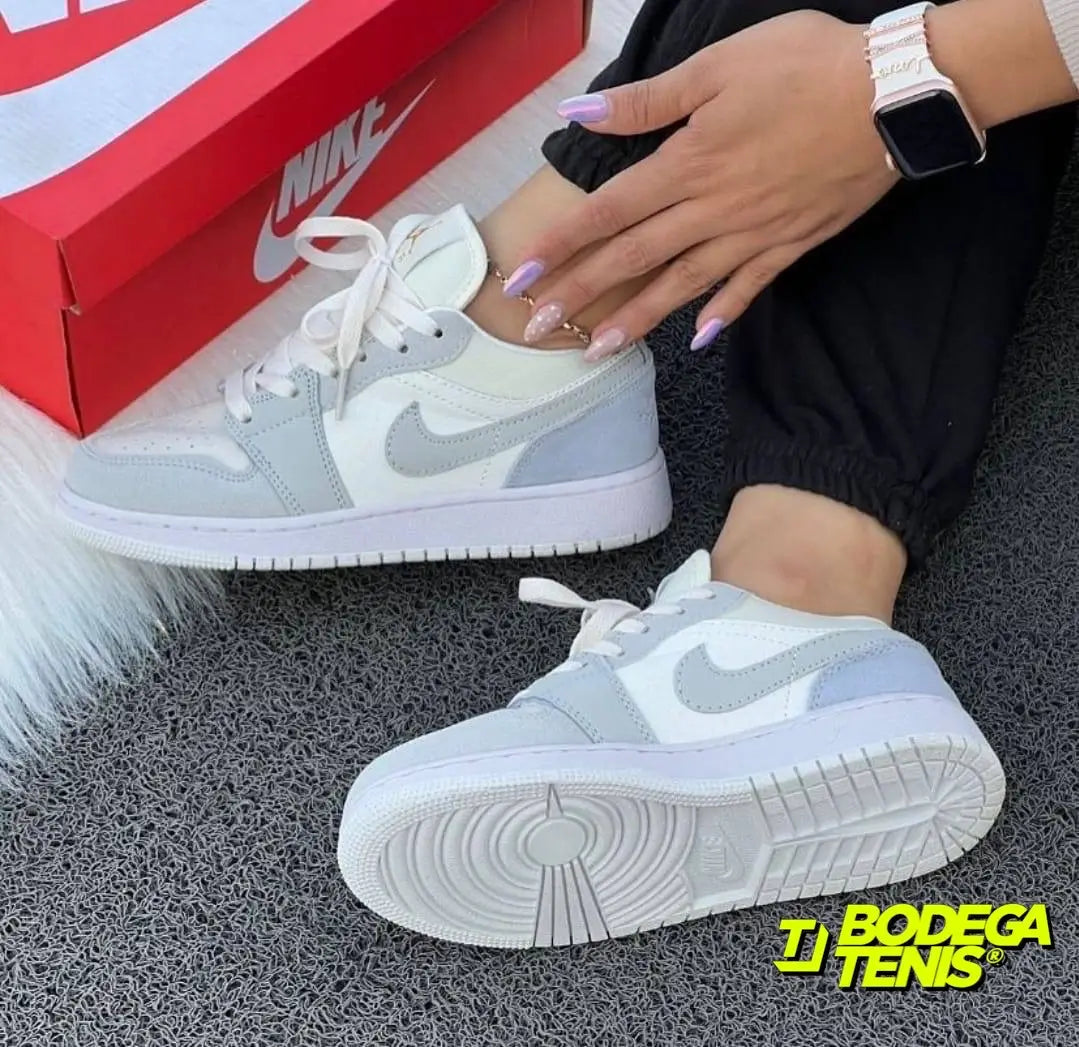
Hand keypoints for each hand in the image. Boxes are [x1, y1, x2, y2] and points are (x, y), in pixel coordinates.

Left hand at [507, 11, 897, 358]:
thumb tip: (579, 114)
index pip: (608, 212)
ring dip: (636, 319)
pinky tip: (698, 340)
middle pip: (633, 259)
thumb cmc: (806, 66)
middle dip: (580, 294)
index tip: (522, 276)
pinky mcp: (791, 244)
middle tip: (537, 329)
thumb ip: (647, 101)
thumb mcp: (718, 67)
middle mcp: (712, 210)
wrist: (897, 93)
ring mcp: (752, 234)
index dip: (562, 245)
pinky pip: (748, 287)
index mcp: (688, 164)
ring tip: (597, 351)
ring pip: (681, 285)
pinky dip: (722, 314)